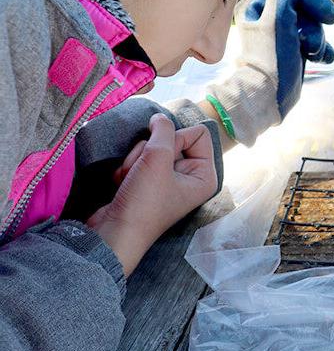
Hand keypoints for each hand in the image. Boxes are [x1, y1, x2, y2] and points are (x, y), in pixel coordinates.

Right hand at [88, 114, 217, 274]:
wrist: (112, 233)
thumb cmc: (143, 202)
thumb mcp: (157, 158)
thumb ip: (163, 131)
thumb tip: (160, 117)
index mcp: (205, 175)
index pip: (199, 133)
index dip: (176, 138)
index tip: (163, 156)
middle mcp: (190, 177)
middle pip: (172, 139)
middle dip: (150, 151)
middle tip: (143, 171)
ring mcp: (167, 180)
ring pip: (150, 148)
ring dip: (135, 161)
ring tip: (131, 180)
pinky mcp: (146, 183)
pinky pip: (137, 161)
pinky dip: (126, 170)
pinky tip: (123, 185)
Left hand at [207, 0, 333, 145]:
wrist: (267, 99)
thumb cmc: (270, 59)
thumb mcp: (280, 19)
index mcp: (259, 7)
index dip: (313, 0)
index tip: (329, 15)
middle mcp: (268, 20)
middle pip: (304, 8)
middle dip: (316, 21)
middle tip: (329, 27)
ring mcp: (281, 38)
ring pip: (311, 26)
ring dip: (319, 38)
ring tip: (314, 52)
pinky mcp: (292, 54)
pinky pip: (313, 43)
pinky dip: (321, 49)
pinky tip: (324, 59)